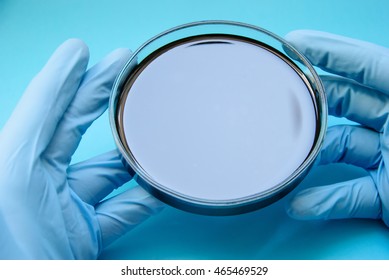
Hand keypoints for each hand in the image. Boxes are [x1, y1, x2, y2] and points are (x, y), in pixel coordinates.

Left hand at [0, 39, 163, 258]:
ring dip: (130, 150)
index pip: (41, 113)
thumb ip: (64, 186)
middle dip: (99, 93)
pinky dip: (139, 194)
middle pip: (71, 128)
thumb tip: (110, 146)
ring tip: (155, 128)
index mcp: (12, 176)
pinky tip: (160, 182)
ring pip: (101, 170)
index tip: (82, 51)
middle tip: (123, 66)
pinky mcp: (78, 237)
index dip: (63, 78)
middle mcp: (32, 189)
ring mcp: (58, 213)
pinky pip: (115, 207)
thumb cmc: (18, 260)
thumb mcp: (16, 191)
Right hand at [285, 30, 388, 225]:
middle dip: (312, 101)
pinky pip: (350, 193)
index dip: (331, 51)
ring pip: (341, 150)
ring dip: (313, 159)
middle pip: (347, 103)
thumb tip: (329, 122)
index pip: (369, 65)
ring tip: (287, 160)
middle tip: (279, 98)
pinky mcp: (387, 193)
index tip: (295, 43)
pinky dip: (325, 200)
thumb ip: (384, 83)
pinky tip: (302, 204)